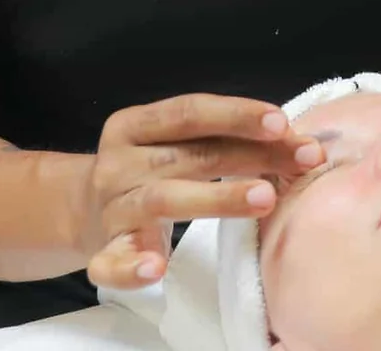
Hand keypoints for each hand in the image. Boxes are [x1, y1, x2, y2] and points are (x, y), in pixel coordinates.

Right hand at [78, 93, 324, 288]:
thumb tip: (298, 144)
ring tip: (264, 199)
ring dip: (216, 198)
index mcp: (133, 125)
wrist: (79, 212)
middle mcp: (118, 163)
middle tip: (301, 161)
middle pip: (187, 155)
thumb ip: (222, 140)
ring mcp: (110, 209)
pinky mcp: (103, 253)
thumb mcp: (172, 146)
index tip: (282, 123)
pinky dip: (132, 267)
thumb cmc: (148, 172)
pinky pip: (112, 262)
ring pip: (162, 200)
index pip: (188, 112)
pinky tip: (156, 269)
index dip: (236, 114)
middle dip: (250, 156)